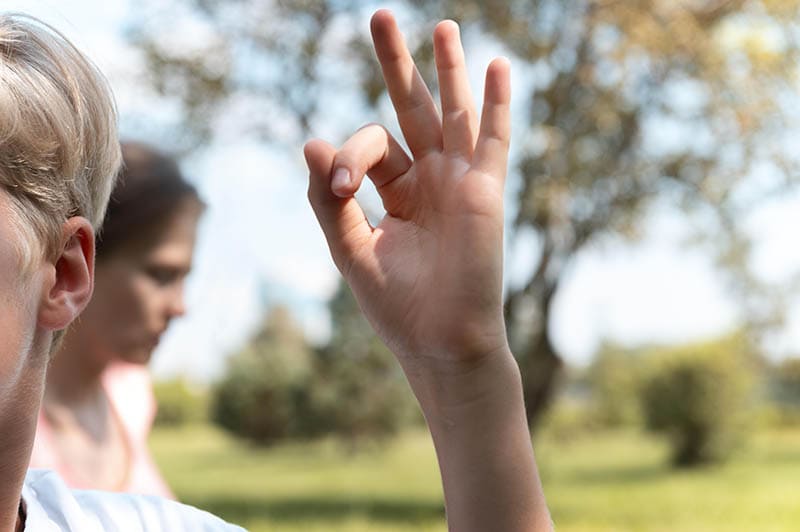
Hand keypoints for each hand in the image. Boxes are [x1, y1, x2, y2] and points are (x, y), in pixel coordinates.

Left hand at [305, 9, 510, 382]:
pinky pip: (493, 139)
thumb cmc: (397, 304)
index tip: (340, 183)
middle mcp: (428, 180)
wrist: (441, 341)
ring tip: (441, 27)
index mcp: (395, 194)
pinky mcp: (485, 191)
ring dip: (448, 70)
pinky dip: (497, 104)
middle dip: (395, 65)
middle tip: (378, 17)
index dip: (347, 155)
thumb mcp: (350, 246)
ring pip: (452, 113)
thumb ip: (329, 197)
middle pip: (410, 109)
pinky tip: (497, 65)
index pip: (369, 147)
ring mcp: (459, 182)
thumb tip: (308, 141)